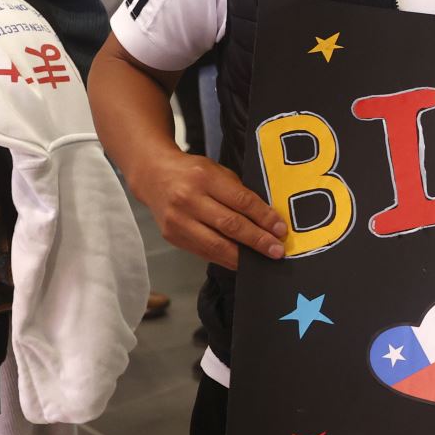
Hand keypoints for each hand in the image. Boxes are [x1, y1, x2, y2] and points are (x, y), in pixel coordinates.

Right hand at [132, 150, 287, 270]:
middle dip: (257, 240)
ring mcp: (177, 220)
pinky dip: (225, 258)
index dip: (264, 217)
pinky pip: (204, 252)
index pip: (241, 201)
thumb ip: (239, 193)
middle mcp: (188, 199)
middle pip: (230, 225)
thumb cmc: (193, 173)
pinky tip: (240, 262)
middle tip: (277, 251)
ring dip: (242, 256)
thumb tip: (268, 220)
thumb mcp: (218, 172)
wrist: (153, 175)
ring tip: (262, 260)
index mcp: (204, 178)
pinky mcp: (172, 236)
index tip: (281, 229)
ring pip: (216, 244)